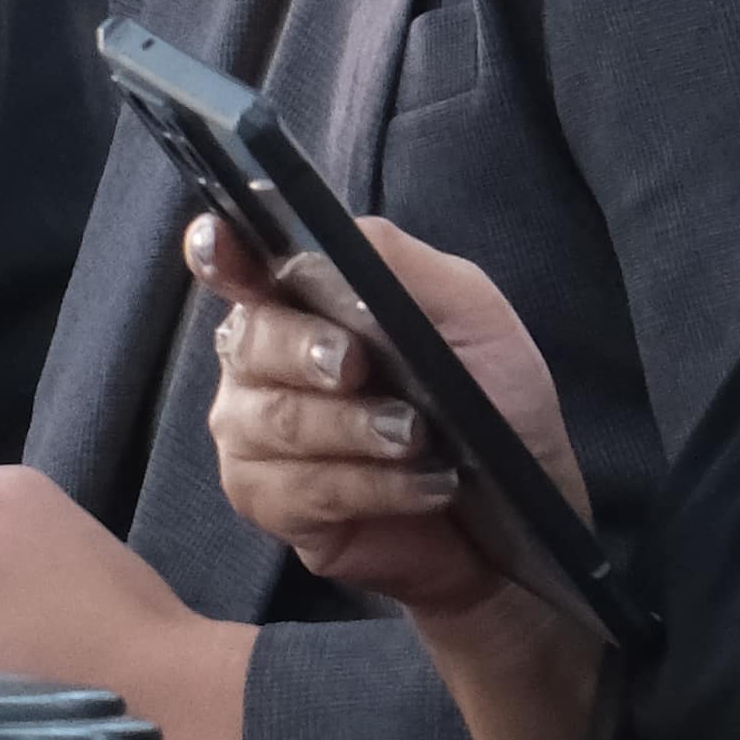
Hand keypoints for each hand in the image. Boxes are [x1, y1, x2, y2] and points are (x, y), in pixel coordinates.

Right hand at [192, 209, 585, 634]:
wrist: (521, 508)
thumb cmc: (491, 398)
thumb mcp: (467, 310)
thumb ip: (396, 261)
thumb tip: (328, 231)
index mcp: (296, 299)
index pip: (232, 262)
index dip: (218, 251)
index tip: (221, 241)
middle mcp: (259, 363)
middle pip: (251, 341)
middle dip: (307, 352)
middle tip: (361, 367)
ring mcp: (255, 436)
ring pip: (276, 422)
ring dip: (355, 428)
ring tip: (420, 438)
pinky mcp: (272, 505)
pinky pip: (300, 490)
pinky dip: (371, 485)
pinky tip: (423, 485)